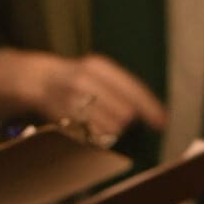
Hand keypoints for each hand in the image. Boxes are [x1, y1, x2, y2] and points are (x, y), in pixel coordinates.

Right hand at [0, 49, 165, 141]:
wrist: (40, 80)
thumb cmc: (80, 78)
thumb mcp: (101, 73)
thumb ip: (126, 90)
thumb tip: (157, 115)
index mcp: (99, 67)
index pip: (133, 89)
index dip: (150, 108)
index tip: (163, 122)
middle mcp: (85, 81)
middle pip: (124, 113)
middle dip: (127, 121)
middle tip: (121, 119)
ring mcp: (72, 100)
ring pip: (109, 127)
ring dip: (113, 130)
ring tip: (103, 122)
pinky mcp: (64, 118)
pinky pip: (92, 135)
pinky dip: (98, 136)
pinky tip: (92, 128)